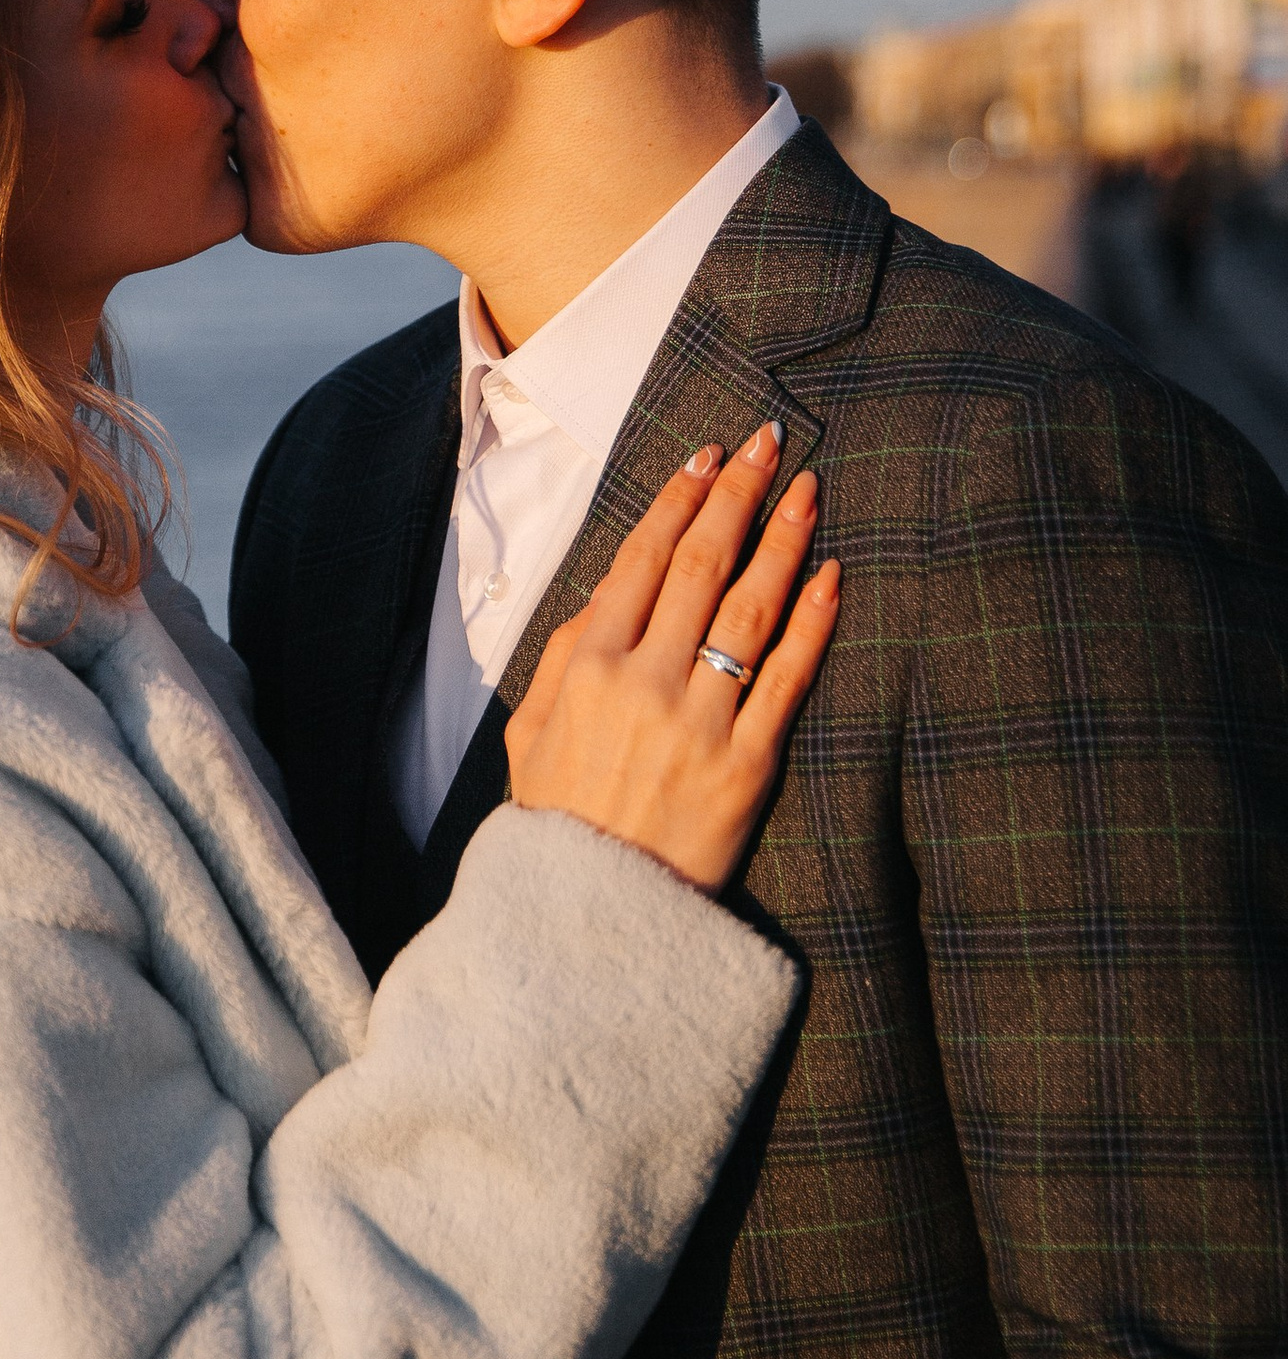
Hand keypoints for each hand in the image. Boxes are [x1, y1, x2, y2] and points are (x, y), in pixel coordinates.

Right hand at [505, 423, 839, 893]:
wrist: (591, 917)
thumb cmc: (557, 821)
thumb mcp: (527, 733)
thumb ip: (560, 659)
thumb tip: (602, 598)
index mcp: (588, 665)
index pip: (642, 559)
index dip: (678, 500)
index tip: (706, 456)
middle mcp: (645, 681)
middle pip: (702, 565)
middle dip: (737, 493)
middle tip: (768, 441)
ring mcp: (699, 721)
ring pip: (751, 608)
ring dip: (782, 539)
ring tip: (808, 489)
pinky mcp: (747, 766)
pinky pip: (788, 678)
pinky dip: (812, 622)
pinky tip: (830, 575)